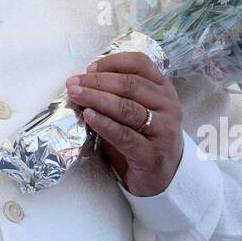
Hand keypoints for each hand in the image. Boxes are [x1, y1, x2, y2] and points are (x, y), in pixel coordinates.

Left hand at [66, 52, 183, 196]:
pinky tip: (88, 116)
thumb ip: (117, 95)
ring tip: (75, 95)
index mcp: (163, 89)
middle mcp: (168, 106)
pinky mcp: (152, 154)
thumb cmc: (143, 139)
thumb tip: (81, 84)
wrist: (162, 178)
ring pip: (127, 107)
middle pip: (130, 85)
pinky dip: (104, 123)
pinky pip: (124, 135)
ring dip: (97, 98)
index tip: (89, 68)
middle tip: (73, 83)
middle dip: (97, 81)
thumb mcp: (136, 110)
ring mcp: (163, 130)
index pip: (141, 64)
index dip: (113, 62)